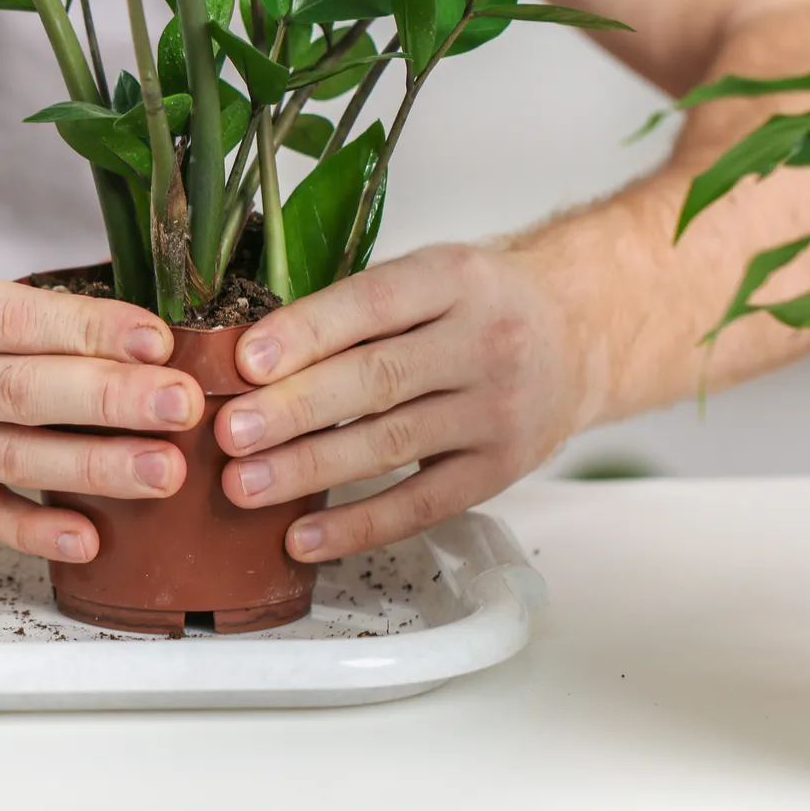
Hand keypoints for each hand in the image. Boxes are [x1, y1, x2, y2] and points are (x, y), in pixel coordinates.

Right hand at [0, 261, 203, 562]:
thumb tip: (108, 330)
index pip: (15, 319)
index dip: (90, 329)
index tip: (157, 339)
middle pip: (22, 391)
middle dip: (111, 401)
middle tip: (183, 407)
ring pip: (10, 457)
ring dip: (93, 468)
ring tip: (165, 472)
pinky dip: (31, 529)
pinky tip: (90, 536)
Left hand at [215, 244, 587, 561]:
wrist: (579, 332)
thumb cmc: (479, 303)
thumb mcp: (430, 274)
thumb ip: (355, 309)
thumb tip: (250, 358)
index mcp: (454, 278)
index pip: (372, 305)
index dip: (305, 333)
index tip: (245, 361)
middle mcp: (484, 341)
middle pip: (377, 380)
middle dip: (295, 409)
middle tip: (230, 432)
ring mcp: (497, 410)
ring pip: (392, 444)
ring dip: (310, 469)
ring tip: (245, 484)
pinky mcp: (500, 469)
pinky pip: (421, 504)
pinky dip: (359, 525)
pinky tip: (303, 536)